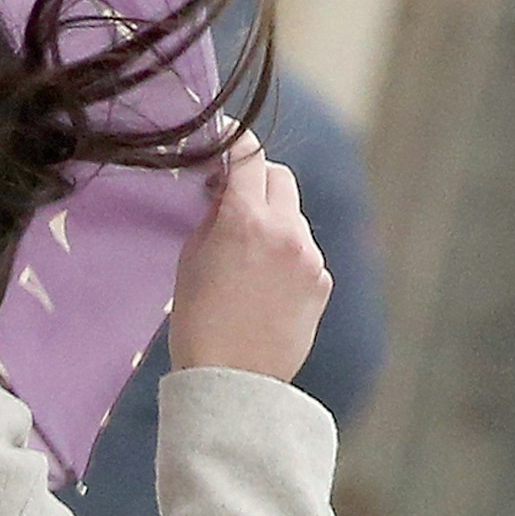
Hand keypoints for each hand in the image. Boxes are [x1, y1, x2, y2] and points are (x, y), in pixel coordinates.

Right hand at [169, 128, 332, 381]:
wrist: (232, 377)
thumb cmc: (198, 319)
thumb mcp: (192, 256)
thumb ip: (214, 216)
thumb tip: (227, 193)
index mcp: (245, 220)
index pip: (247, 155)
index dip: (234, 141)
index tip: (225, 138)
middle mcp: (286, 231)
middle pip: (279, 176)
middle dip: (257, 179)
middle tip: (232, 196)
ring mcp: (310, 258)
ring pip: (292, 215)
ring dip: (271, 219)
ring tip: (245, 254)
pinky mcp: (322, 282)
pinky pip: (303, 251)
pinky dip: (285, 254)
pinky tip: (263, 283)